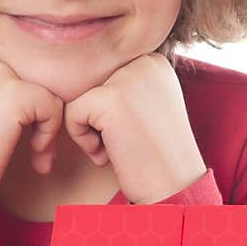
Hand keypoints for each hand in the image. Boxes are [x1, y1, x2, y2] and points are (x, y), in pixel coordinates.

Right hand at [0, 50, 63, 208]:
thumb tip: (40, 88)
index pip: (19, 71)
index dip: (26, 105)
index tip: (17, 135)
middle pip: (35, 79)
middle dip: (39, 115)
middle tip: (35, 148)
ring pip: (48, 92)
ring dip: (49, 127)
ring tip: (37, 155)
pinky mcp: (15, 93)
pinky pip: (53, 107)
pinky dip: (50, 134)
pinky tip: (35, 154)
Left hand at [63, 53, 206, 203]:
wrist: (174, 186)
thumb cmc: (156, 153)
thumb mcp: (146, 106)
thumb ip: (121, 84)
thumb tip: (75, 75)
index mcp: (152, 59)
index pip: (103, 74)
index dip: (109, 110)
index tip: (135, 131)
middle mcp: (143, 61)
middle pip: (89, 83)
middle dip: (98, 118)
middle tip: (126, 141)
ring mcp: (128, 77)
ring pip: (78, 97)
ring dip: (89, 128)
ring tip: (119, 146)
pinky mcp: (110, 98)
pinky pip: (72, 113)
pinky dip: (83, 140)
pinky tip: (109, 153)